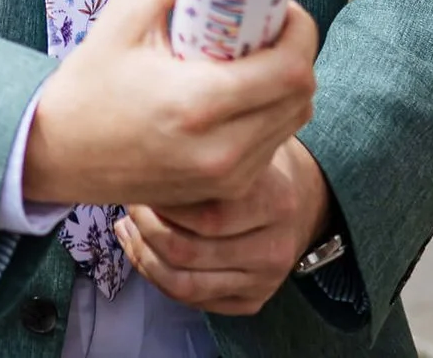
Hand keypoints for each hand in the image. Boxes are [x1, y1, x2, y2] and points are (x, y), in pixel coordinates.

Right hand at [23, 0, 317, 212]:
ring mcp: (225, 177)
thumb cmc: (89, 84)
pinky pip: (272, 144)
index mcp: (197, 105)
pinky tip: (236, 96)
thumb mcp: (123, 17)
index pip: (291, 69)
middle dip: (294, 53)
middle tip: (264, 29)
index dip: (298, 31)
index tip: (279, 8)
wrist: (59, 153)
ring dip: (285, 85)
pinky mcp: (224, 190)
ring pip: (293, 121)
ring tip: (248, 61)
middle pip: (301, 96)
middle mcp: (220, 149)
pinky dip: (267, 114)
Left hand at [116, 137, 331, 314]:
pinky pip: (190, 299)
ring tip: (129, 227)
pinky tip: (142, 247)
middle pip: (186, 252)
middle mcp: (274, 247)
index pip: (205, 215)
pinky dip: (155, 275)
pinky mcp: (251, 300)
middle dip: (145, 228)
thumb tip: (146, 131)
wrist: (304, 200)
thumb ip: (211, 142)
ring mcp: (264, 279)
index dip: (160, 202)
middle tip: (130, 202)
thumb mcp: (246, 142)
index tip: (139, 178)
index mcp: (276, 201)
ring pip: (183, 284)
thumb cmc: (259, 165)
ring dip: (143, 255)